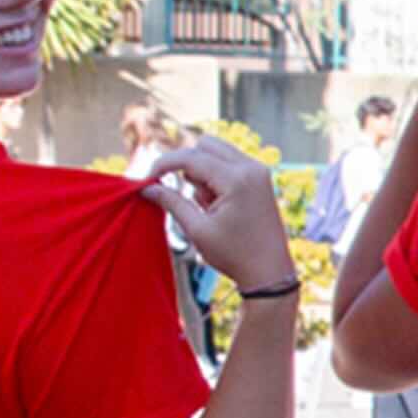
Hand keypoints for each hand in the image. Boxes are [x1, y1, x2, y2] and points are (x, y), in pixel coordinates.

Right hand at [139, 138, 297, 290]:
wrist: (270, 272)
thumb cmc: (234, 255)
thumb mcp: (198, 230)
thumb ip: (171, 202)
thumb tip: (146, 187)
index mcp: (237, 179)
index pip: (191, 156)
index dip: (164, 164)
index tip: (147, 179)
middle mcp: (251, 167)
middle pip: (205, 145)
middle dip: (187, 165)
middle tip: (187, 197)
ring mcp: (258, 170)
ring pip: (217, 151)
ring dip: (202, 171)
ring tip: (209, 207)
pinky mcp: (260, 177)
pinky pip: (229, 162)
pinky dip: (216, 176)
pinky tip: (220, 204)